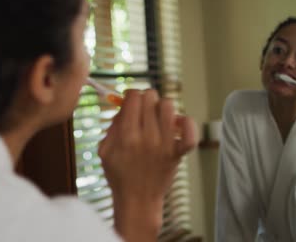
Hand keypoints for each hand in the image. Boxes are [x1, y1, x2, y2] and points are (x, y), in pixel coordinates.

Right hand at [98, 89, 196, 241]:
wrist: (137, 201)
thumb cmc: (119, 176)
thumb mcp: (105, 151)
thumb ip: (112, 127)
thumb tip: (123, 107)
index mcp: (126, 136)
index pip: (133, 97)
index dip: (131, 94)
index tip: (130, 101)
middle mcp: (147, 137)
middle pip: (150, 97)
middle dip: (144, 99)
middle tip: (142, 109)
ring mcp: (164, 145)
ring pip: (169, 106)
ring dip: (161, 107)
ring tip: (157, 117)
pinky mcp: (177, 153)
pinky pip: (190, 132)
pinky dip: (186, 124)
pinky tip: (177, 124)